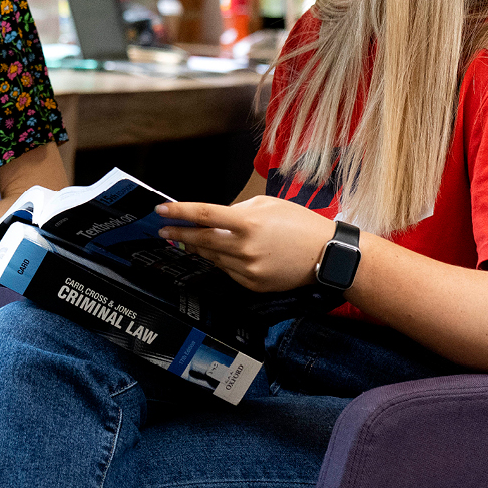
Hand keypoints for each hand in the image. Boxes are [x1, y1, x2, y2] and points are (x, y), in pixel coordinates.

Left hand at [156, 195, 337, 292]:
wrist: (327, 255)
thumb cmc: (299, 224)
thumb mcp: (267, 205)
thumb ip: (237, 210)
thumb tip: (213, 218)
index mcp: (248, 223)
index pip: (203, 215)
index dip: (178, 212)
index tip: (160, 210)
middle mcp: (245, 248)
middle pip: (200, 240)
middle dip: (178, 234)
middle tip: (164, 229)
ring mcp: (248, 268)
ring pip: (212, 257)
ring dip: (197, 247)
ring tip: (187, 239)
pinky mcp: (253, 283)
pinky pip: (227, 270)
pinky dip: (220, 260)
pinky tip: (218, 253)